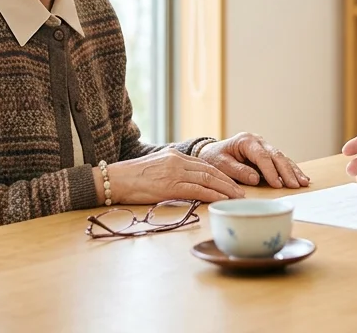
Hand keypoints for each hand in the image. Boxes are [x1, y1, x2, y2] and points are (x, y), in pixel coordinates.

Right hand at [99, 148, 244, 203]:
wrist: (114, 179)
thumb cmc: (131, 178)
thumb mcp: (155, 168)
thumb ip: (172, 171)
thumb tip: (187, 183)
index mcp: (175, 155)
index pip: (204, 164)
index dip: (221, 175)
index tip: (233, 183)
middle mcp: (178, 161)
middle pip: (210, 170)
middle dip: (228, 182)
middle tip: (242, 193)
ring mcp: (174, 172)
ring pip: (207, 179)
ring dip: (225, 189)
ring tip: (237, 198)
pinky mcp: (170, 185)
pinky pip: (196, 190)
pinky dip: (212, 195)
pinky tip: (221, 200)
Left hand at [198, 132, 309, 188]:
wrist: (211, 152)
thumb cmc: (214, 158)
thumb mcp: (220, 164)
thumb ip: (237, 170)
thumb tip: (256, 179)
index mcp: (246, 141)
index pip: (262, 156)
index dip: (271, 171)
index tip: (277, 185)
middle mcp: (258, 141)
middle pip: (276, 155)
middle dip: (287, 171)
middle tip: (296, 185)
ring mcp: (264, 146)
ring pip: (282, 157)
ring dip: (293, 170)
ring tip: (303, 182)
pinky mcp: (267, 153)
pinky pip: (281, 161)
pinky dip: (291, 169)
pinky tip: (301, 177)